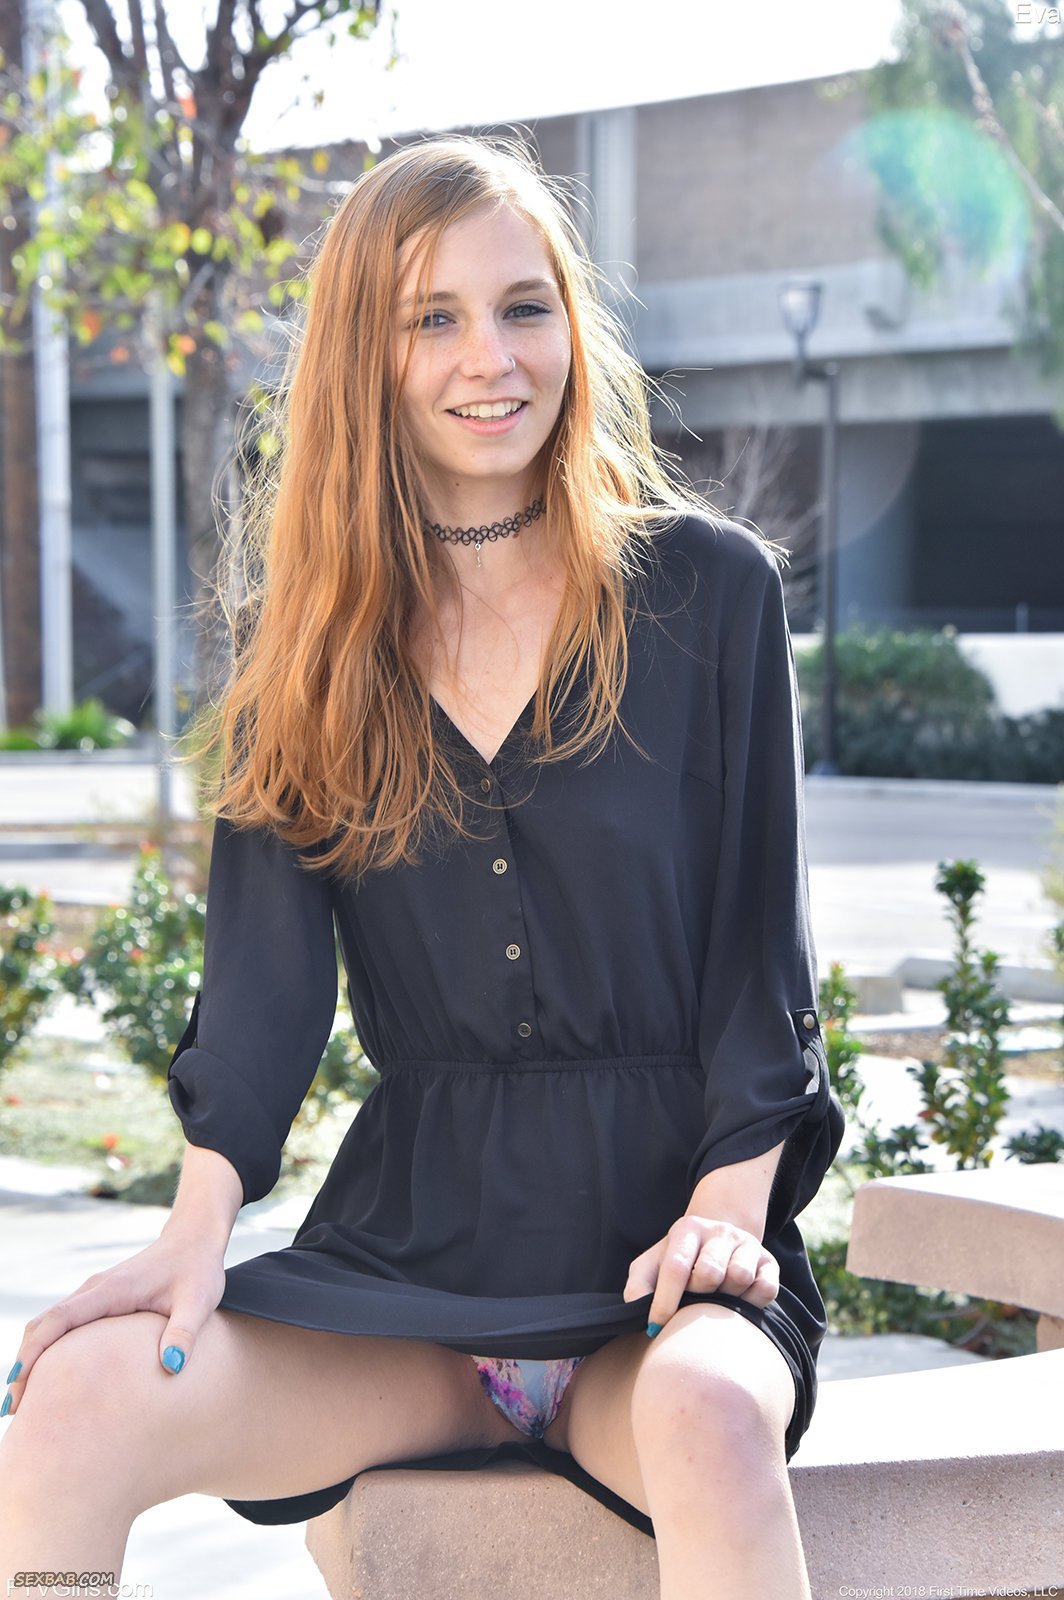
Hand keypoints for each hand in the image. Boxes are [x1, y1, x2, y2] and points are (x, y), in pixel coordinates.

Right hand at [2, 1227, 226, 1418]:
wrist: (194, 1238)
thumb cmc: (197, 1269)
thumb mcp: (198, 1301)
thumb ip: (184, 1332)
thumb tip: (172, 1366)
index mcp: (111, 1290)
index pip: (59, 1320)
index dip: (35, 1352)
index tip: (18, 1383)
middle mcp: (94, 1290)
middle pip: (43, 1325)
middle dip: (24, 1364)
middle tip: (14, 1407)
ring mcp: (94, 1293)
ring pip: (48, 1324)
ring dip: (32, 1357)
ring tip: (24, 1401)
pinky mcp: (99, 1300)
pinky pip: (61, 1324)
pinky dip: (46, 1348)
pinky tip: (50, 1376)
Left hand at [622, 1214, 779, 1334]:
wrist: (718, 1238)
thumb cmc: (680, 1259)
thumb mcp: (652, 1264)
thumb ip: (638, 1285)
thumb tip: (635, 1309)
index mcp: (687, 1229)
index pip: (675, 1267)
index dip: (665, 1302)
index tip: (657, 1327)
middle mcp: (719, 1231)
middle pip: (710, 1273)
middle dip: (699, 1294)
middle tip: (696, 1296)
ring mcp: (747, 1243)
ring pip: (740, 1277)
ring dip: (727, 1296)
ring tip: (718, 1295)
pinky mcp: (770, 1261)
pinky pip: (766, 1288)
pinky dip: (753, 1301)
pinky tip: (740, 1299)